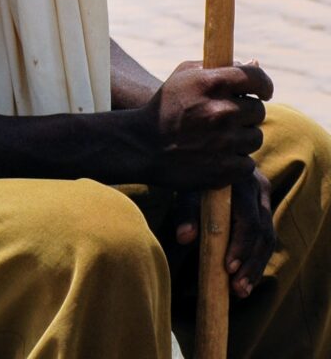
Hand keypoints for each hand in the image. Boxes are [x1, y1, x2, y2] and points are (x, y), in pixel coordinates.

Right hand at [141, 61, 272, 190]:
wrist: (143, 146)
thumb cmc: (166, 106)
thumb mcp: (184, 76)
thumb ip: (218, 67)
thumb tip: (253, 63)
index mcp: (211, 83)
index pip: (256, 78)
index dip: (264, 84)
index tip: (263, 91)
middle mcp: (220, 111)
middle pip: (258, 110)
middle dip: (247, 113)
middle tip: (231, 117)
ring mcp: (223, 142)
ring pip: (255, 138)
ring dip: (243, 138)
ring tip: (222, 138)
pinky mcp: (223, 169)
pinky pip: (248, 164)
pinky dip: (237, 162)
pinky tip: (219, 156)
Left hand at [173, 169, 275, 298]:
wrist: (204, 161)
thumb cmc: (193, 177)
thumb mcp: (187, 189)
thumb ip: (186, 213)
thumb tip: (184, 237)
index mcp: (241, 179)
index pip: (249, 220)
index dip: (241, 246)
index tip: (228, 268)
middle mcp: (258, 186)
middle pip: (263, 232)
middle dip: (250, 263)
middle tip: (237, 289)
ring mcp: (264, 198)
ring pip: (268, 239)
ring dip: (255, 268)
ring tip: (241, 291)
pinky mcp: (264, 210)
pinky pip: (266, 240)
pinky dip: (256, 262)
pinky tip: (245, 282)